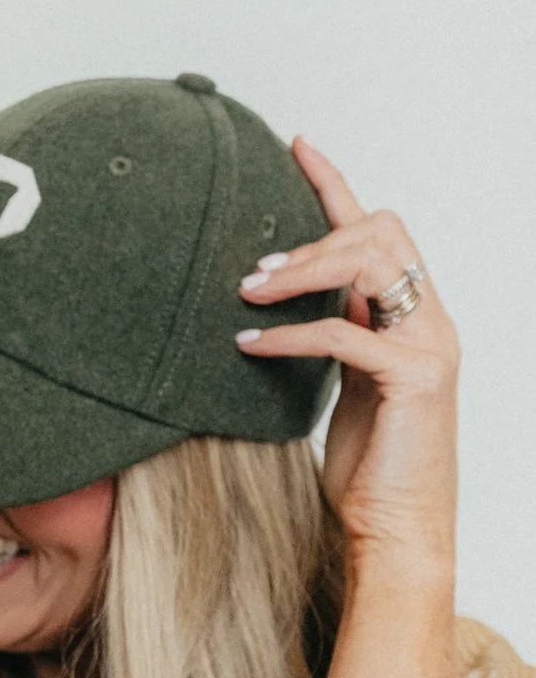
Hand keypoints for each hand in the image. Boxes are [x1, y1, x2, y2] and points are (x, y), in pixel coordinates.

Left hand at [236, 139, 457, 584]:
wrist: (398, 532)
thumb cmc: (371, 466)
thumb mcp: (346, 385)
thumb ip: (334, 334)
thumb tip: (276, 294)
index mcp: (410, 317)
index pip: (376, 231)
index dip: (336, 184)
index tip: (297, 144)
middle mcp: (429, 321)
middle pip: (379, 231)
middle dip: (313, 235)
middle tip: (252, 270)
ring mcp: (430, 347)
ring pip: (369, 264)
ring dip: (302, 269)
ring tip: (246, 290)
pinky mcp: (415, 379)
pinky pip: (344, 332)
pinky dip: (289, 333)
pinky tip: (248, 344)